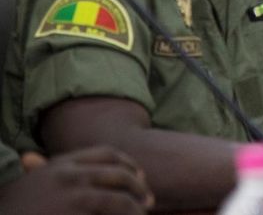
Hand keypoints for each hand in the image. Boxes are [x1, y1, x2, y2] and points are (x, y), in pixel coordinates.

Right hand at [0, 146, 151, 214]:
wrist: (2, 212)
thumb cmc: (13, 208)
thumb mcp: (34, 184)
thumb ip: (43, 169)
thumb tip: (33, 158)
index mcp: (61, 164)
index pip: (106, 153)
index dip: (127, 163)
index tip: (139, 175)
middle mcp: (69, 174)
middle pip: (119, 173)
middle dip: (138, 186)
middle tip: (148, 200)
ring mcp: (74, 193)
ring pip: (120, 196)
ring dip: (135, 207)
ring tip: (143, 214)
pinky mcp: (77, 209)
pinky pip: (114, 209)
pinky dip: (128, 214)